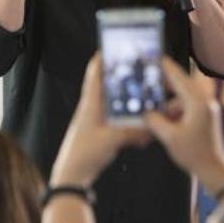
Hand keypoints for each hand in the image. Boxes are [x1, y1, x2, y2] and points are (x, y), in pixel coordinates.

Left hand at [50, 54, 151, 186]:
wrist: (71, 176)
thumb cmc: (84, 154)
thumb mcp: (112, 140)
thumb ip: (133, 131)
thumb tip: (152, 125)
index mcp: (91, 103)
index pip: (95, 73)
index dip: (103, 57)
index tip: (115, 46)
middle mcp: (92, 109)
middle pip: (108, 86)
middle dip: (123, 79)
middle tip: (141, 73)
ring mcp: (96, 121)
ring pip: (115, 105)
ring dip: (128, 103)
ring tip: (146, 102)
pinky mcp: (100, 133)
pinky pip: (118, 122)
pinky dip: (129, 123)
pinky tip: (141, 131)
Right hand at [144, 58, 223, 191]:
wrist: (215, 169)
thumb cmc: (195, 154)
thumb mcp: (169, 137)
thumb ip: (154, 120)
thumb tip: (145, 111)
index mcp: (197, 102)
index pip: (178, 77)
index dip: (166, 66)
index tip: (155, 57)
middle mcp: (204, 101)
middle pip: (181, 83)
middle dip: (165, 80)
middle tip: (149, 76)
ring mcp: (206, 108)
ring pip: (183, 96)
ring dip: (168, 98)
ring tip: (151, 102)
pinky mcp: (205, 116)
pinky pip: (187, 105)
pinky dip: (174, 108)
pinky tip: (162, 116)